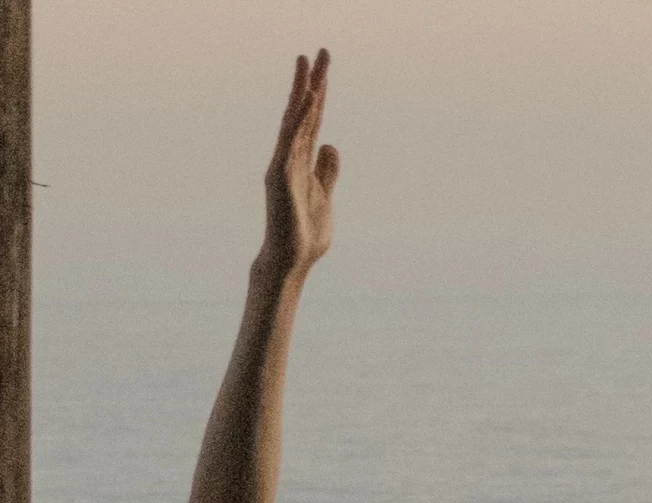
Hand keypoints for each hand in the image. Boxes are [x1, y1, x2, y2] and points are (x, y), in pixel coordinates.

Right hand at [259, 51, 338, 283]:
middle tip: (318, 52)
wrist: (292, 260)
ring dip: (301, 93)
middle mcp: (290, 156)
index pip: (313, 120)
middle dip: (311, 83)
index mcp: (302, 160)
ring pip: (294, 121)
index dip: (319, 95)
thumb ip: (327, 171)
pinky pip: (290, 143)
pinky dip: (298, 122)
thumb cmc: (305, 233)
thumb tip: (330, 144)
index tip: (324, 68)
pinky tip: (306, 102)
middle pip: (302, 113)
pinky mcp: (280, 176)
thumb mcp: (325, 196)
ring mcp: (283, 164)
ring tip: (307, 65)